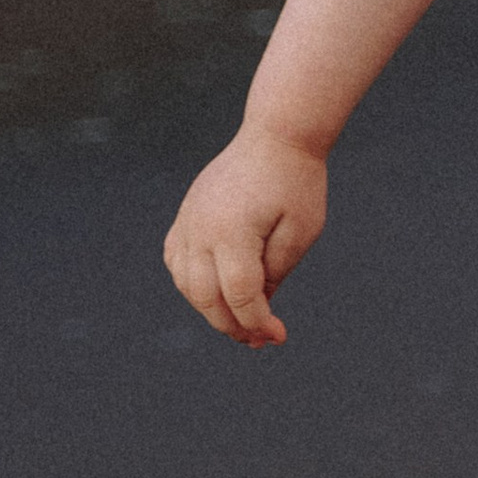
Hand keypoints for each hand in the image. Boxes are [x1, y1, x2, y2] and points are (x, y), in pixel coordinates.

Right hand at [164, 125, 327, 345]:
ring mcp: (187, 222)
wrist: (276, 138)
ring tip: (242, 321)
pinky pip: (177, 262)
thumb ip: (276, 272)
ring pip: (186, 284)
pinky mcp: (185, 217)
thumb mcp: (301, 231)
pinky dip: (192, 284)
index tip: (279, 336)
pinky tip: (216, 293)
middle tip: (259, 339)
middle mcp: (200, 230)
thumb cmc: (296, 183)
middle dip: (233, 325)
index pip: (240, 294)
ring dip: (211, 309)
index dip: (258, 322)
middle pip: (206, 297)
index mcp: (232, 233)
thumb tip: (257, 307)